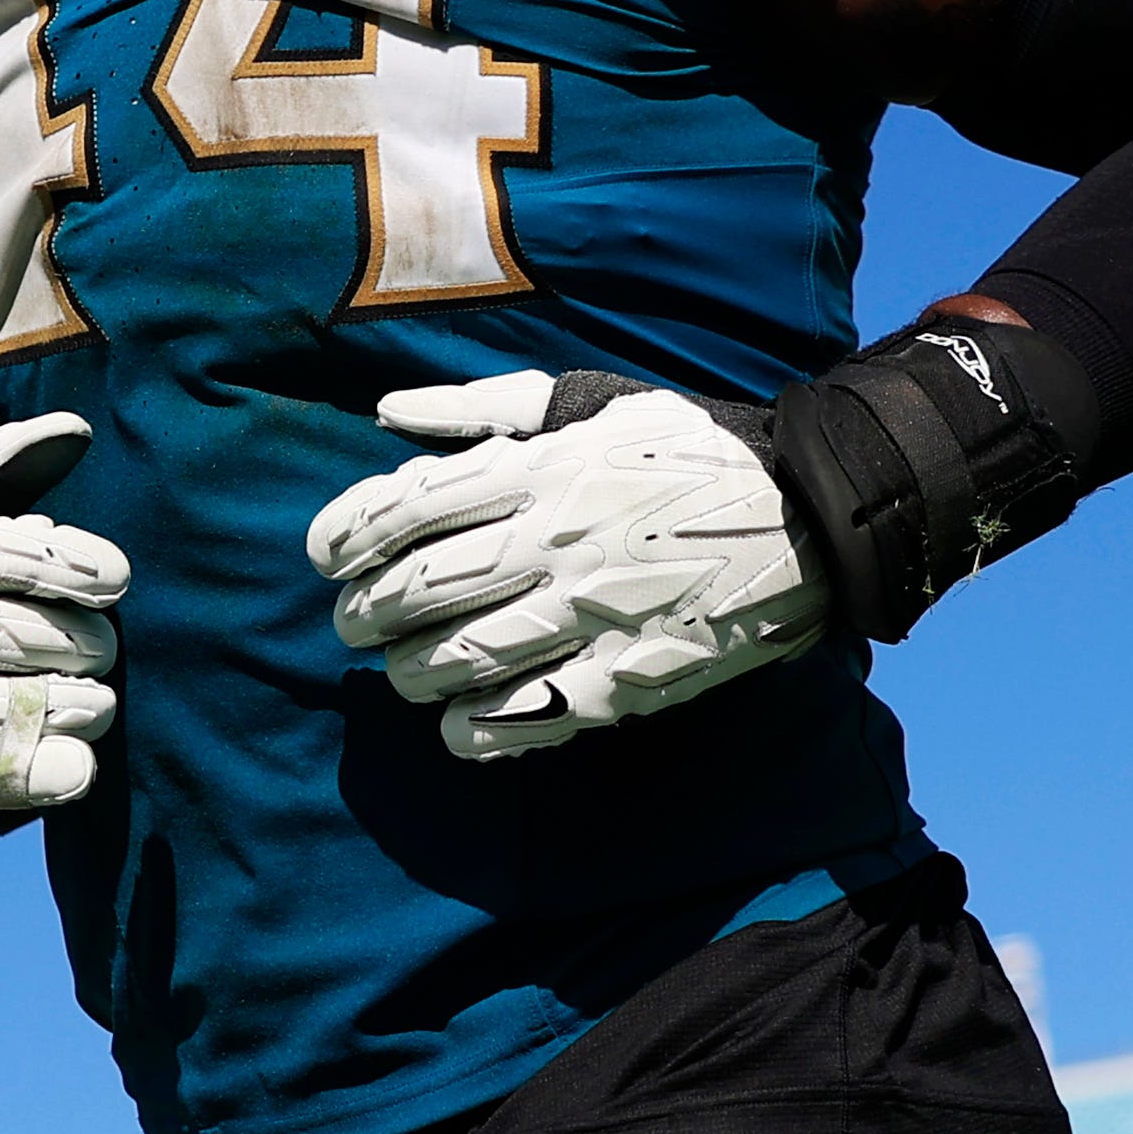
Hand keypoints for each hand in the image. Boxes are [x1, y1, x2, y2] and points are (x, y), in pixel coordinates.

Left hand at [306, 372, 817, 761]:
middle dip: (366, 614)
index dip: (348, 536)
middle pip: (419, 588)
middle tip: (355, 624)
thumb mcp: (586, 401)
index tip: (325, 557)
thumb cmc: (685, 449)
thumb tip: (387, 413)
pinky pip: (527, 717)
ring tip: (405, 671)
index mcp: (542, 468)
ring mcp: (591, 613)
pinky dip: (475, 731)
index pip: (409, 505)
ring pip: (459, 659)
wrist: (807, 511)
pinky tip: (456, 728)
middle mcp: (556, 540)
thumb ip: (482, 407)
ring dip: (410, 673)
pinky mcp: (627, 676)